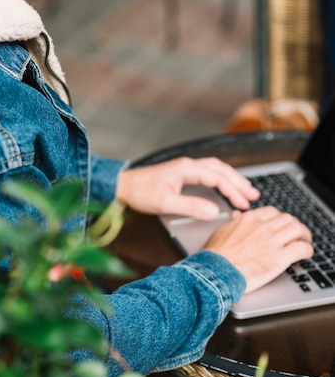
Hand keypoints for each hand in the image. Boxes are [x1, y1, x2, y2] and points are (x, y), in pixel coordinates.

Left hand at [116, 156, 259, 219]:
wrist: (123, 186)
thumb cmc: (141, 192)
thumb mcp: (165, 203)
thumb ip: (191, 207)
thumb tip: (214, 211)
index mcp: (186, 168)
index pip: (217, 177)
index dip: (232, 190)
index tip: (243, 203)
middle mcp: (188, 164)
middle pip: (220, 169)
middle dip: (238, 181)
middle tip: (253, 195)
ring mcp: (185, 167)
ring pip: (215, 168)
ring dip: (231, 178)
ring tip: (245, 190)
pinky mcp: (181, 172)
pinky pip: (208, 171)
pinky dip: (220, 177)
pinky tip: (224, 185)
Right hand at [204, 206, 313, 292]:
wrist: (217, 271)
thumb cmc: (216, 255)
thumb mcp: (222, 231)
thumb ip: (233, 222)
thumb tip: (236, 215)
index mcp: (249, 219)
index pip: (272, 212)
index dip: (280, 219)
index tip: (281, 225)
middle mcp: (263, 227)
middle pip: (288, 219)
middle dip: (295, 226)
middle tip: (297, 234)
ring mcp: (272, 241)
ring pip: (298, 230)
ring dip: (304, 236)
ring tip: (305, 242)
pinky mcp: (280, 258)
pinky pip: (302, 248)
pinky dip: (307, 250)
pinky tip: (306, 254)